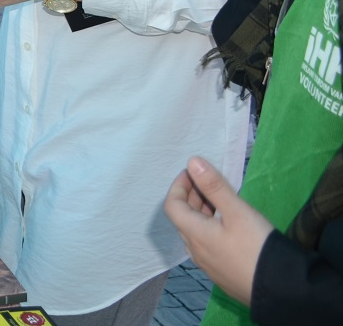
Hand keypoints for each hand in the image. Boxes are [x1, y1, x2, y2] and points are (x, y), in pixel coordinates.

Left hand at [164, 157, 270, 304]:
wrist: (281, 290)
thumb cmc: (256, 247)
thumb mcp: (237, 211)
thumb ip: (214, 186)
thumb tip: (191, 162)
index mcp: (193, 234)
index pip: (172, 205)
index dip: (179, 185)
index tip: (193, 172)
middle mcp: (195, 251)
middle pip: (183, 218)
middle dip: (191, 196)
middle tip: (207, 182)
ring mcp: (208, 265)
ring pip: (196, 232)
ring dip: (201, 212)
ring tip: (219, 200)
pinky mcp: (222, 273)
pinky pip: (207, 245)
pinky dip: (210, 227)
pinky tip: (229, 225)